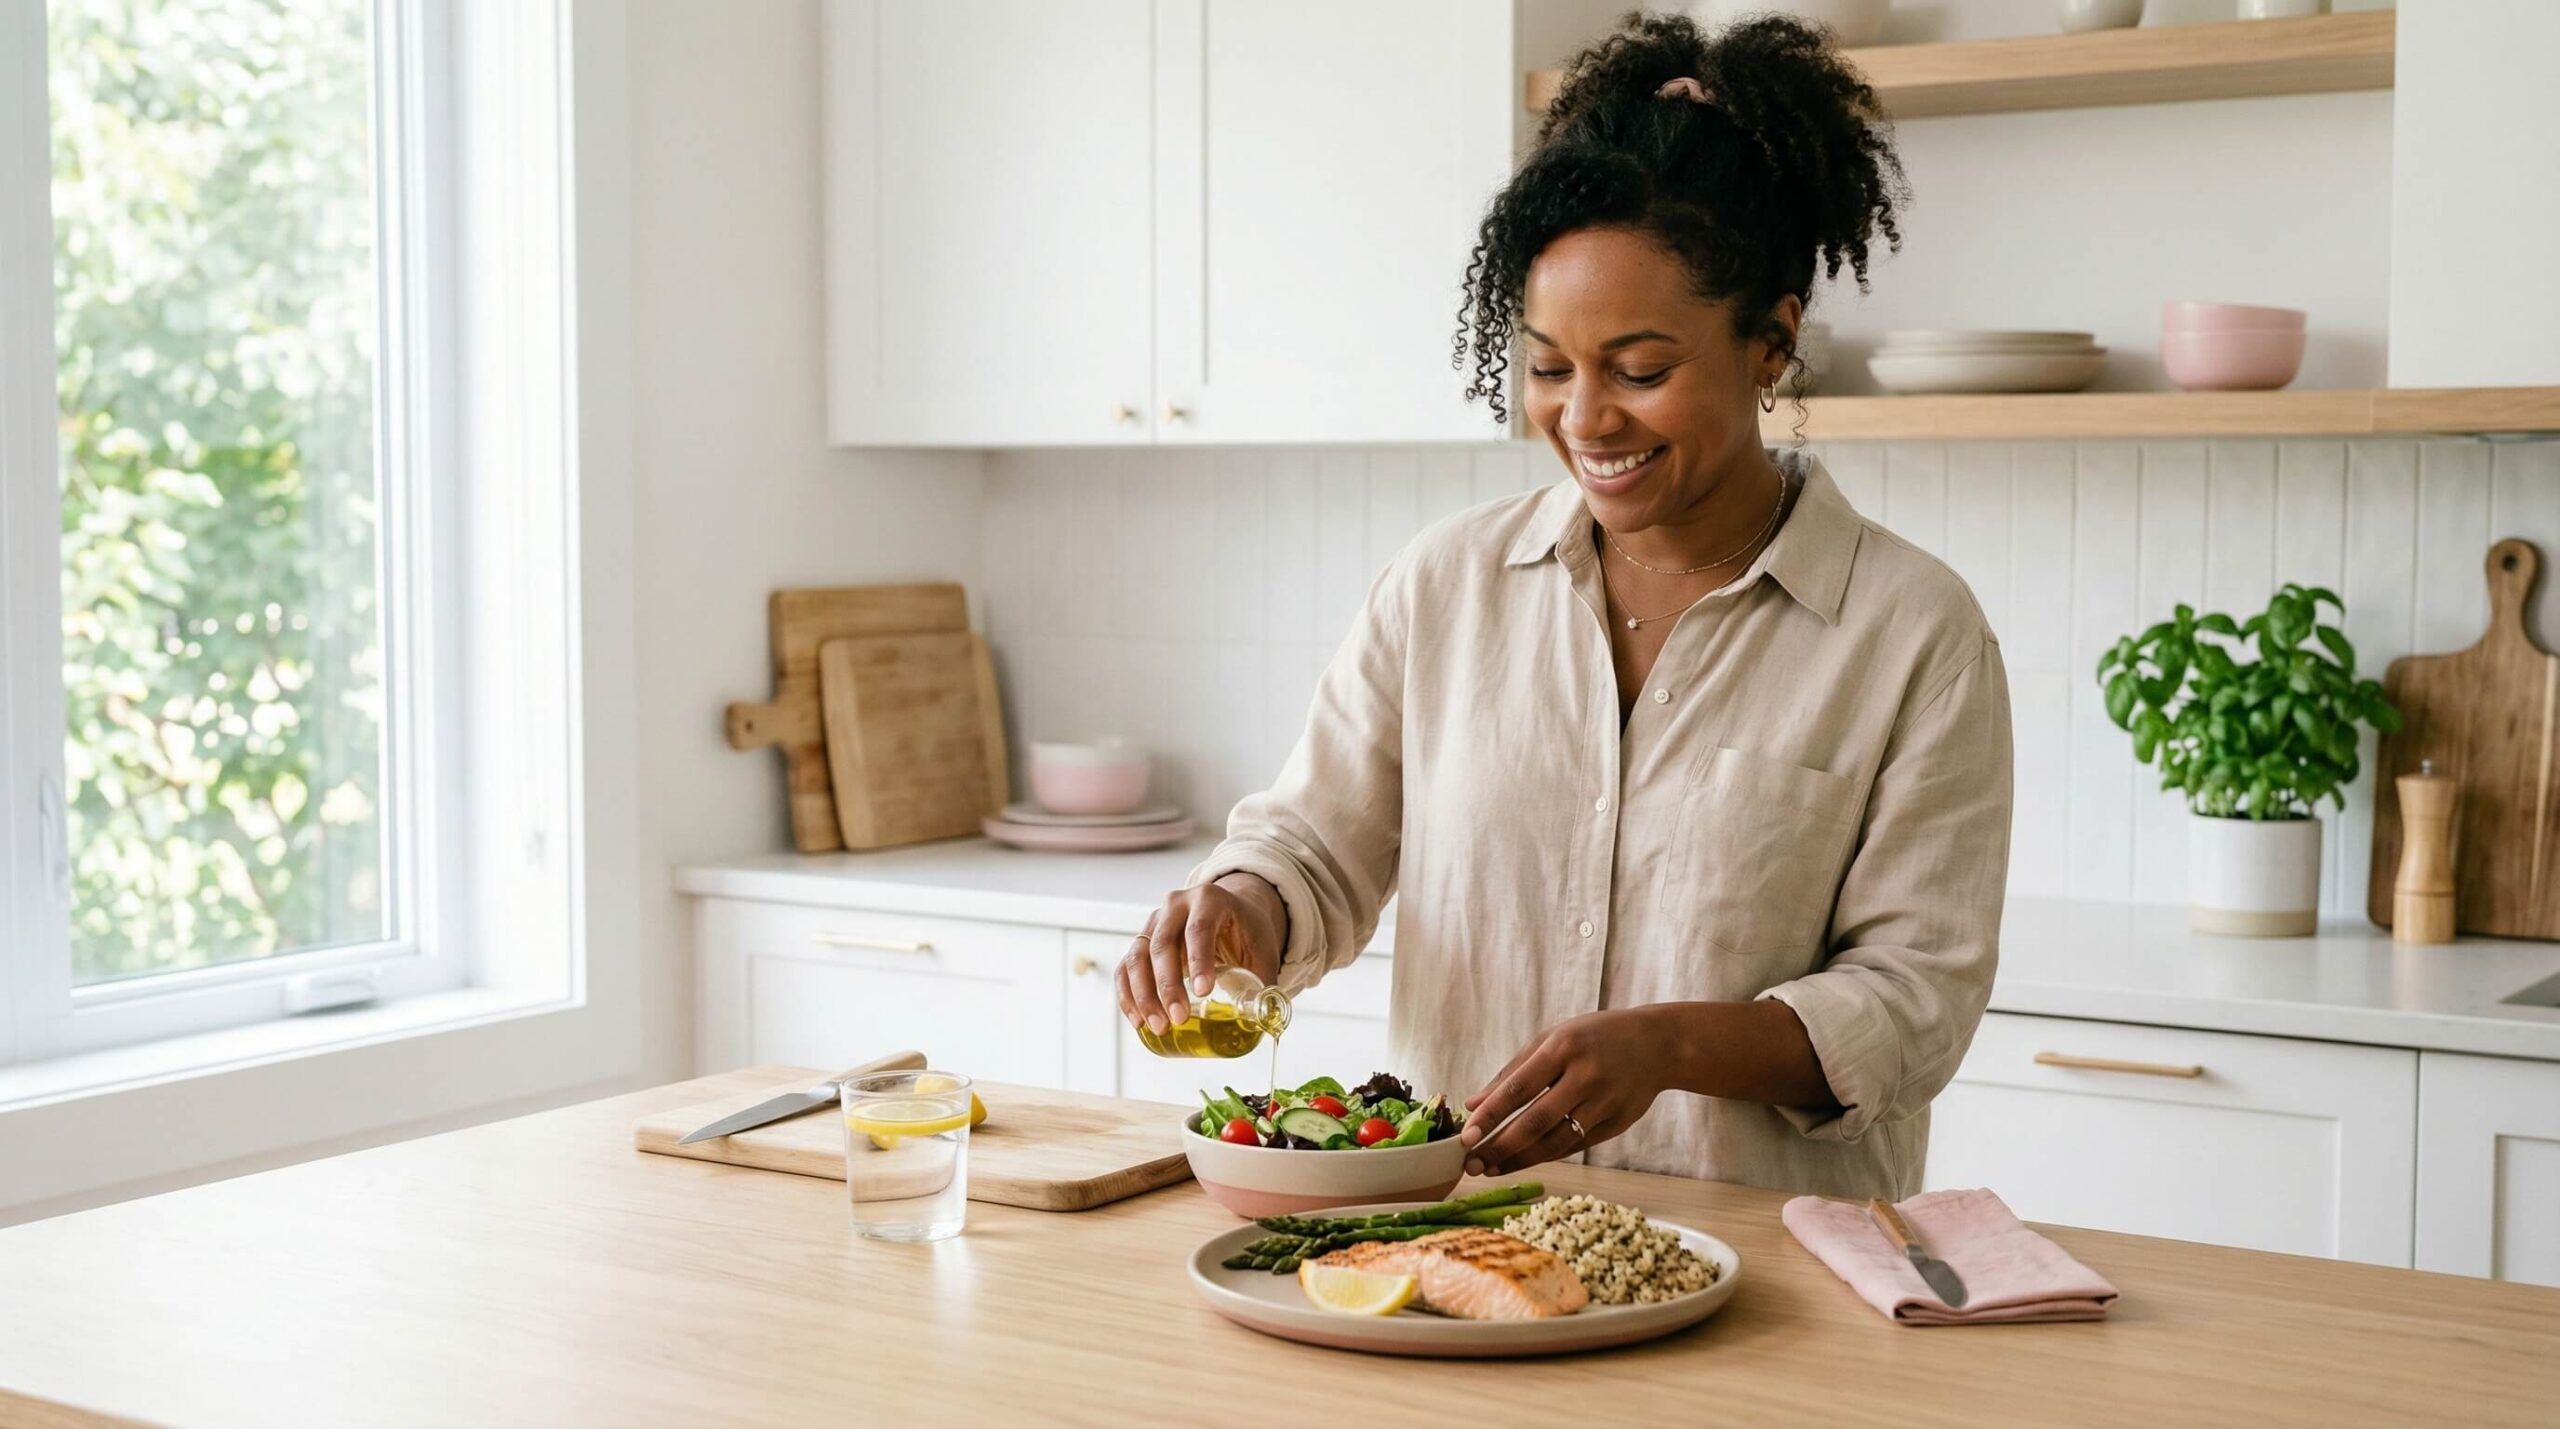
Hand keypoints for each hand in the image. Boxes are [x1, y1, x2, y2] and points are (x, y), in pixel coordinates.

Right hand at [1116, 874, 1284, 1034]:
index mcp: (1209, 899)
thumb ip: (1265, 982)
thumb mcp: (1262, 948)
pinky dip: (1128, 995)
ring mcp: (1153, 922)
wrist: (1227, 911)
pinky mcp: (1141, 941)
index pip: (1199, 928)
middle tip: (1178, 1018)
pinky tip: (1138, 1020)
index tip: (1203, 992)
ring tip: (1158, 1026)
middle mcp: (1175, 905)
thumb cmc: (1246, 931)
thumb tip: (1264, 1020)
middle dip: (1168, 985)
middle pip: (1163, 944)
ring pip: (1138, 957)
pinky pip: (1126, 968)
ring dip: (1144, 995)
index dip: (1199, 960)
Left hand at [1460, 1007, 1683, 1177]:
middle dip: (1500, 1146)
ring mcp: (1605, 1102)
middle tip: (1472, 1164)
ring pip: (1556, 1141)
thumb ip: (1513, 1071)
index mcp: (1563, 1047)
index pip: (1520, 1087)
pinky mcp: (1617, 1124)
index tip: (1466, 1136)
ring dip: (1520, 1160)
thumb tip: (1473, 1104)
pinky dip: (1545, 1155)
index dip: (1491, 1115)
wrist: (1657, 1045)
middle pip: (1537, 1121)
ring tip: (1491, 1169)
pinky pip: (1574, 1145)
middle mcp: (1586, 1076)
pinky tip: (1521, 1161)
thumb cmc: (1593, 1038)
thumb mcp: (1552, 1039)